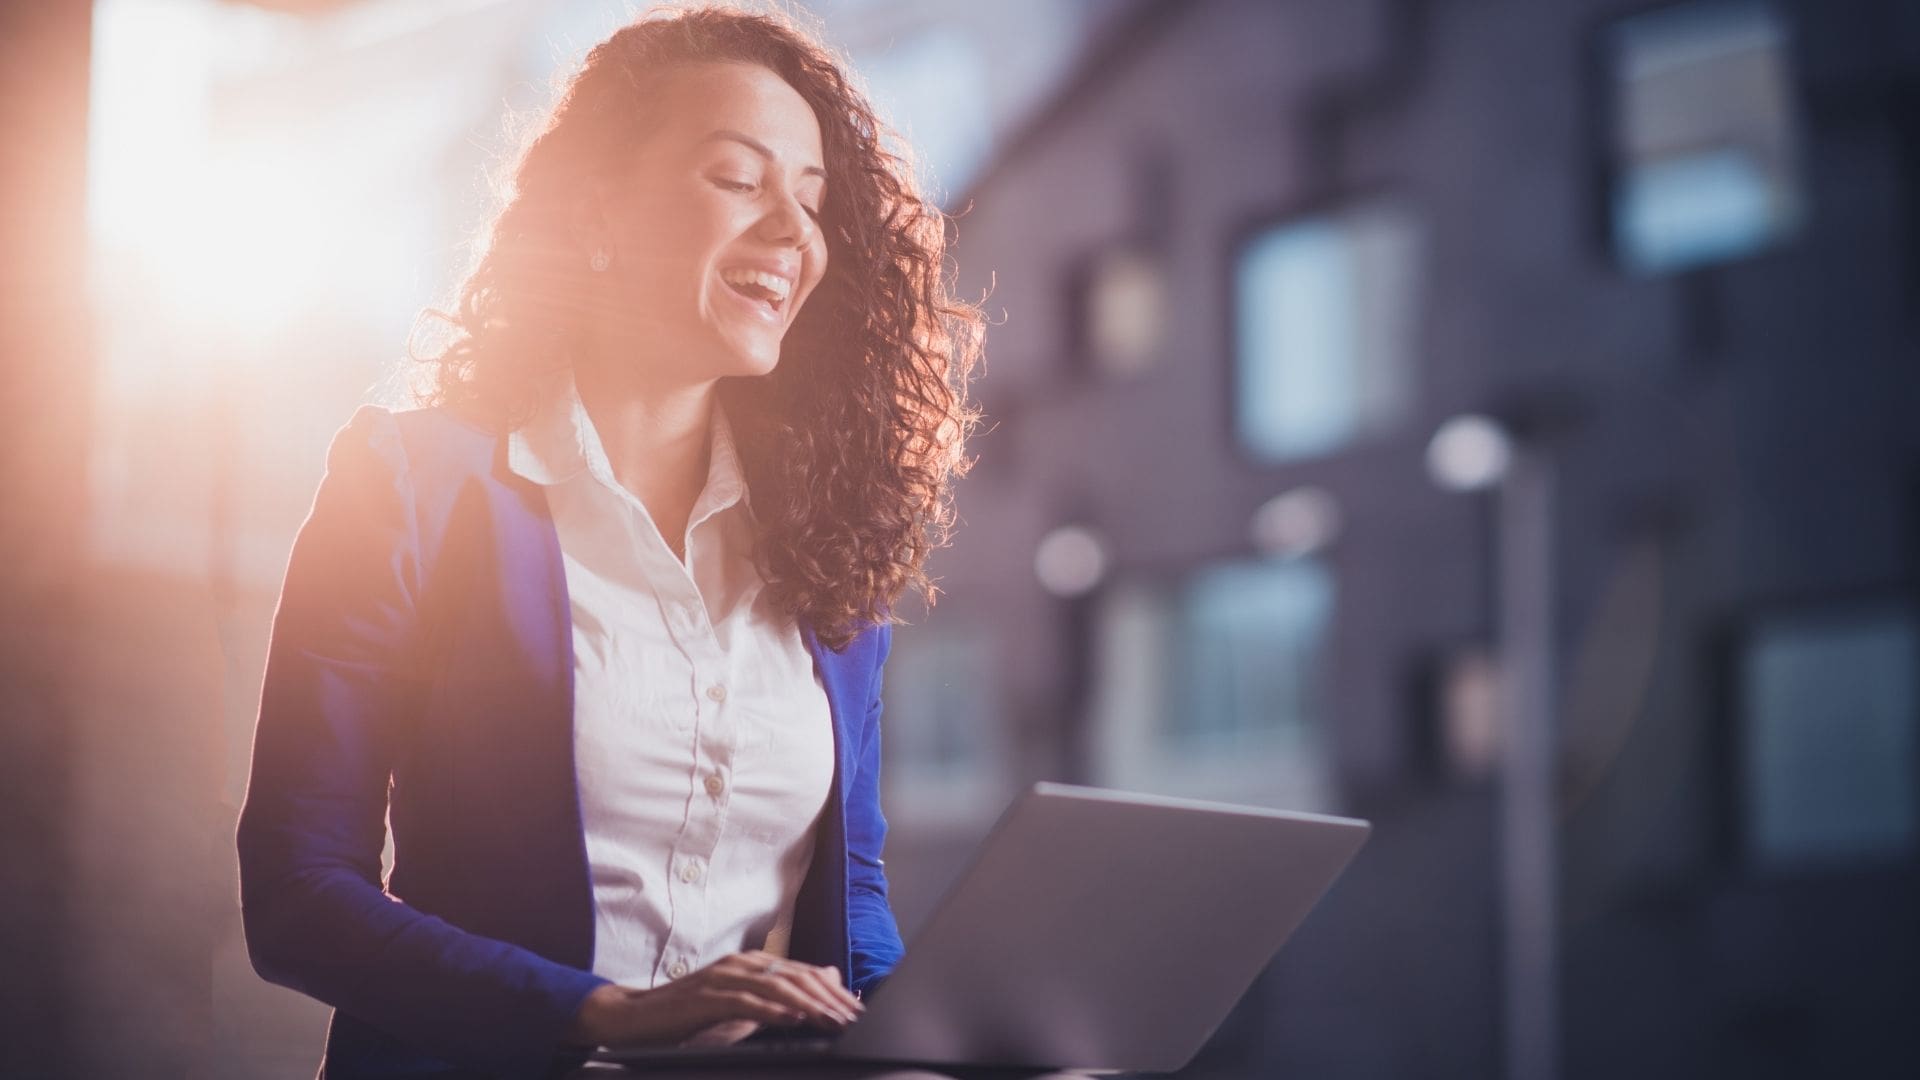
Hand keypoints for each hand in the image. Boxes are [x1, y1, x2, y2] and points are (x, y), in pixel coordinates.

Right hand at [564, 951, 864, 1047]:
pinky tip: (792, 1018)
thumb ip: (779, 992)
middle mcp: (742, 963)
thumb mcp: (740, 1002)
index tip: (856, 1010)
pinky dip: (773, 1010)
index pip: (804, 972)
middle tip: (853, 1018)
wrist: (636, 1017)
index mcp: (752, 963)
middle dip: (829, 998)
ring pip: (777, 986)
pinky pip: (746, 1002)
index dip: (833, 991)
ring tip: (832, 1020)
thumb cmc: (689, 1013)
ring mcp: (724, 977)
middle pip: (797, 976)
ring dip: (809, 1005)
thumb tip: (825, 979)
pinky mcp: (707, 997)